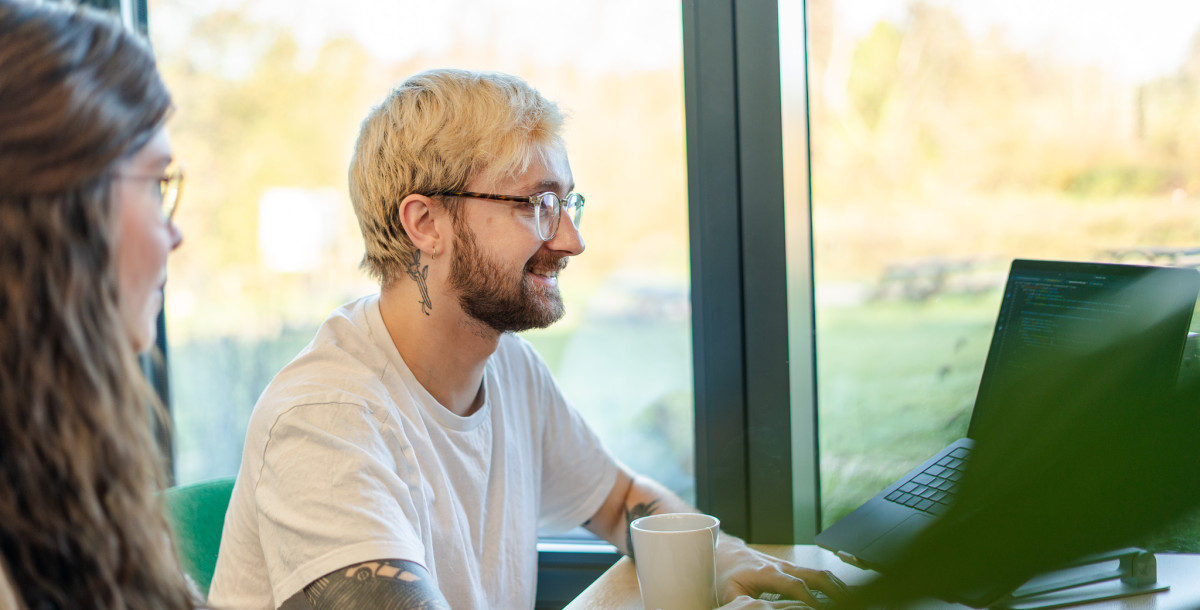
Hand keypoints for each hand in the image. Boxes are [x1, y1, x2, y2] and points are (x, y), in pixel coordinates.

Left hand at [715, 539, 849, 607]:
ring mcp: (788, 566)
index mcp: (766, 572)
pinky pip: (815, 575)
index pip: (795, 586)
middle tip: (847, 603)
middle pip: (816, 576)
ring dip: (836, 586)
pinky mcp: (791, 568)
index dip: (810, 599)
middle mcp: (781, 566)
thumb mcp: (728, 593)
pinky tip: (839, 594)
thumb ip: (742, 605)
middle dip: (834, 590)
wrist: (724, 551)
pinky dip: (830, 584)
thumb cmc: (724, 573)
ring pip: (819, 573)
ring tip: (849, 600)